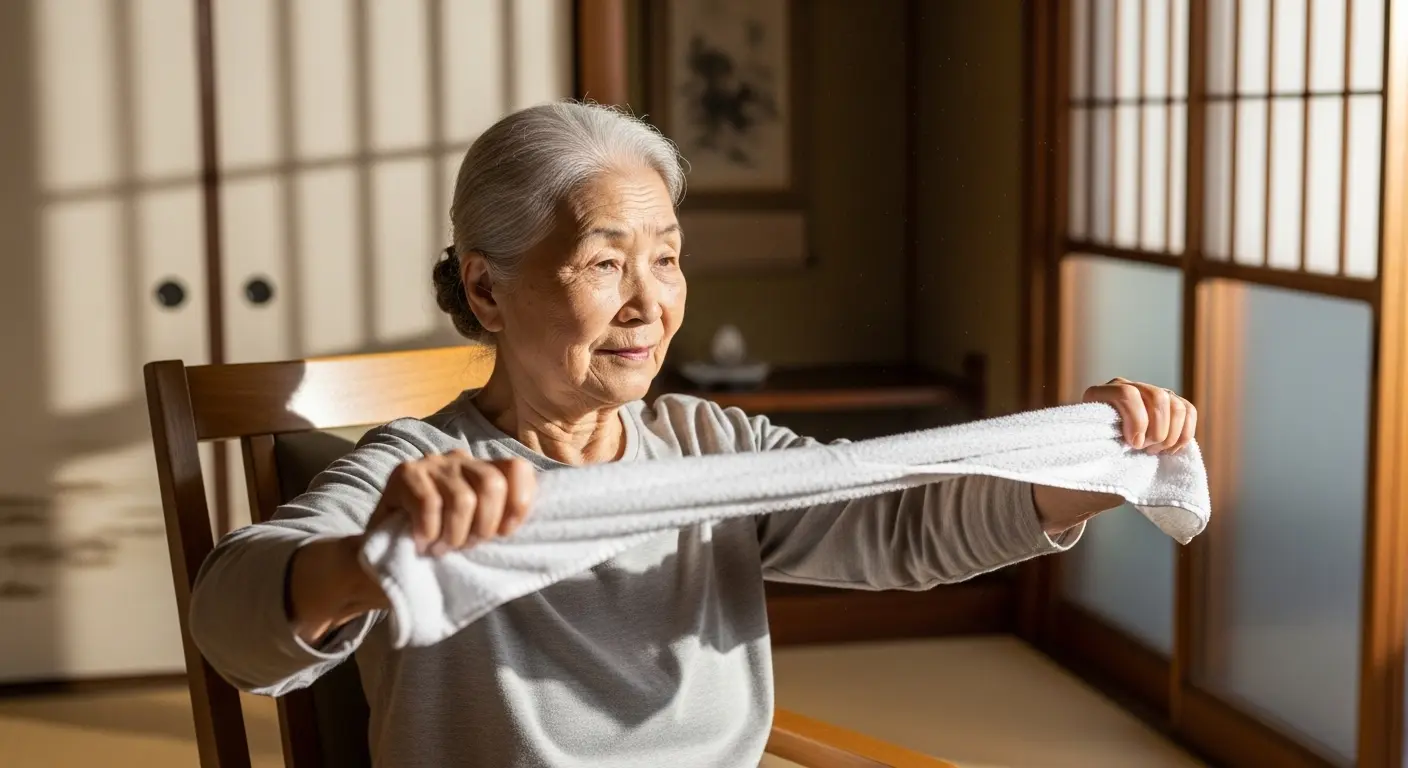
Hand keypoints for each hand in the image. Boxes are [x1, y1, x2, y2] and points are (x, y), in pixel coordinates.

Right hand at [287, 452, 536, 642]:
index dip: (519, 503)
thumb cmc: (435, 548)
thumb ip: (498, 519)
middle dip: (484, 525)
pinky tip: (421, 542)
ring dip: (454, 535)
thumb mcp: (474, 533)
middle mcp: (458, 459)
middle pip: (492, 484)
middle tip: (465, 547)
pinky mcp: (403, 474)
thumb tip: (531, 526)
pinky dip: (429, 532)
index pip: (517, 469)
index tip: (505, 535)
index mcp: (482, 470)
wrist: (380, 562)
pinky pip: (429, 504)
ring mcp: (430, 464)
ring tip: (441, 548)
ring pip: (463, 498)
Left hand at [1082, 377, 1196, 454]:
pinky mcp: (1170, 403)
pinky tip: (1169, 449)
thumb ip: (1102, 444)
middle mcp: (1129, 386)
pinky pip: (1189, 411)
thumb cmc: (1095, 452)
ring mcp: (1152, 392)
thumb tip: (1133, 445)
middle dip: (1157, 431)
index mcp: (1102, 393)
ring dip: (1170, 435)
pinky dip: (1184, 434)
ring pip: (1176, 406)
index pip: (1127, 394)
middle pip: (1158, 397)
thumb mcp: (1092, 447)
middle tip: (1145, 449)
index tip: (1133, 444)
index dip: (1137, 421)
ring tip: (1155, 450)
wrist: (1102, 449)